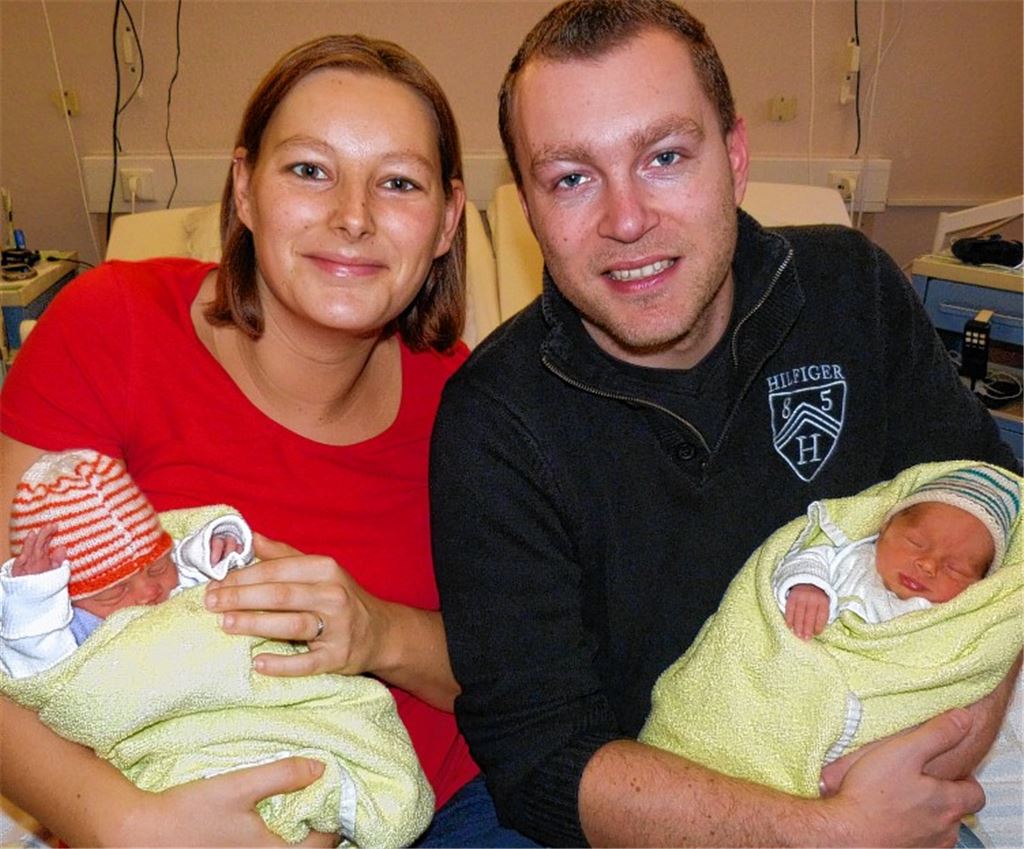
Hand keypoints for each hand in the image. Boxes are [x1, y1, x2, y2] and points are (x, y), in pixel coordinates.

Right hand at [11, 524, 65, 576]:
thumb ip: (57, 559)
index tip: (56, 525)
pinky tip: (22, 557)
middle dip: (42, 535)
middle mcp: (33, 559)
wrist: (31, 595)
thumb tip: (64, 548)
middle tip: (49, 525)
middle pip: (37, 545)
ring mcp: (25, 566)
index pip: (44, 542)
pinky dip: (19, 563)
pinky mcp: (18, 575)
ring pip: (27, 554)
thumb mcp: (52, 569)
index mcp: (41, 556)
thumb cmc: (42, 581)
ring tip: (32, 534)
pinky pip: (18, 569)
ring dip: (29, 544)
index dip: (49, 533)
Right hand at [117, 757, 335, 845]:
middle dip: (317, 836)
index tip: (335, 800)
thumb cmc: (189, 811)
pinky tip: (264, 830)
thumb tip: (321, 766)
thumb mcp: (239, 786)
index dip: (333, 824)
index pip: (322, 846)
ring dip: (293, 842)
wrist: (138, 836)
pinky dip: (271, 845)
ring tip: (297, 818)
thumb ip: (283, 775)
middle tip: (320, 808)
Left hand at [204, 533, 391, 677]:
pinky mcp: (339, 657)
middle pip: (281, 595)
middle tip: (211, 603)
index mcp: (325, 569)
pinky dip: (282, 664)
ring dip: (256, 624)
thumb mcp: (318, 570)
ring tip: (225, 624)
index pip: (277, 570)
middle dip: (241, 598)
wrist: (379, 631)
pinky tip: (257, 662)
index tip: (215, 582)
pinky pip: (308, 663)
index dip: (243, 576)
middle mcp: (334, 595)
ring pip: (292, 625)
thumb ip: (283, 555)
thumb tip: (250, 537)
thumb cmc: (339, 597)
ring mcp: (338, 627)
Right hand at [784, 584, 828, 638]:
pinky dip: (789, 618)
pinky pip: (790, 609)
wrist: (806, 582)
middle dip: (808, 628)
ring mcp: (801, 597)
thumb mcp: (823, 603)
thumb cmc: (816, 598)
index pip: (822, 616)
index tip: (816, 634)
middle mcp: (812, 598)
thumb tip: (816, 632)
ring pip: (799, 614)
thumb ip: (821, 615)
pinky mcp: (792, 597)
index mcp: (823, 601)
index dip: (819, 626)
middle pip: (810, 616)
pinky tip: (790, 626)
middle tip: (806, 638)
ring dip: (798, 626)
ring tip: (798, 634)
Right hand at [821, 709, 983, 846]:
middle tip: (920, 783)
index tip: (950, 772)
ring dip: (926, 816)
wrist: (846, 834)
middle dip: (942, 798)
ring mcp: (928, 847)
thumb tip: (962, 719)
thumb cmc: (871, 796)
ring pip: (938, 830)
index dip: (965, 780)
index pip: (975, 794)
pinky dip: (910, 831)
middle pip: (956, 813)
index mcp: (947, 803)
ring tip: (901, 800)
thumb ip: (937, 734)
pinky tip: (890, 819)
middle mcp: (944, 830)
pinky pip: (919, 842)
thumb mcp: (904, 751)